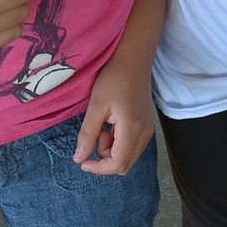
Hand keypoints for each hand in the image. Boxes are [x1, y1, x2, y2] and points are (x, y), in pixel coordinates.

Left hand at [73, 54, 153, 175]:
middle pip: (124, 165)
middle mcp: (145, 133)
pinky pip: (131, 146)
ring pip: (127, 156)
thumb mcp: (96, 106)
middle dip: (104, 158)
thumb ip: (88, 134)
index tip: (83, 161)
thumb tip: (79, 159)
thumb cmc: (114, 78)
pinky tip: (111, 123)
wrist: (133, 59)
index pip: (118, 164)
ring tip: (103, 126)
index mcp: (133, 129)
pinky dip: (118, 142)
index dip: (99, 168)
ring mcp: (148, 129)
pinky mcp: (146, 126)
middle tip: (96, 134)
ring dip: (111, 149)